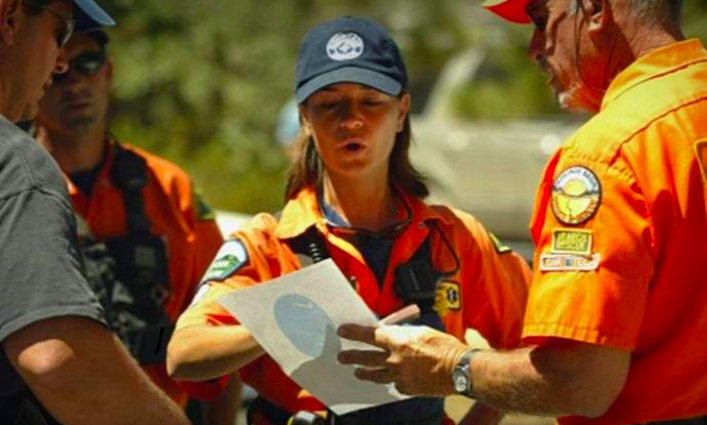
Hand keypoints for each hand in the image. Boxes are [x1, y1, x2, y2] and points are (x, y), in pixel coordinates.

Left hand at [337, 324, 471, 396]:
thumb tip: (393, 333)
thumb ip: (404, 333)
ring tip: (358, 372)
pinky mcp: (407, 388)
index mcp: (398, 341)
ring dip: (365, 373)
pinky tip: (392, 379)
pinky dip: (393, 380)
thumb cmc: (446, 347)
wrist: (459, 369)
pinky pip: (394, 384)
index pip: (369, 335)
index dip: (354, 333)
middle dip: (351, 357)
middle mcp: (395, 360)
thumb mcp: (423, 331)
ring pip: (376, 375)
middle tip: (341, 357)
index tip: (343, 331)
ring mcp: (400, 376)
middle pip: (366, 358)